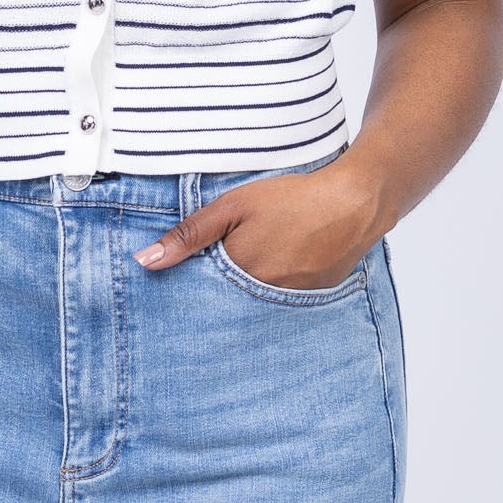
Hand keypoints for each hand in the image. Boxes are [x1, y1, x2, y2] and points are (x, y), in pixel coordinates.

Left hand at [135, 156, 385, 289]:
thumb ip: (189, 234)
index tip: (186, 281)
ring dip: (249, 291)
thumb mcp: (233, 206)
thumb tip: (145, 262)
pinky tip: (282, 264)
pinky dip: (276, 288)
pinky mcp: (314, 299)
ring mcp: (292, 301)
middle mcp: (263, 297)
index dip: (193, 286)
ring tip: (259, 260)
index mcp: (239, 274)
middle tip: (226, 269)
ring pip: (256, 303)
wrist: (357, 201)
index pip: (201, 295)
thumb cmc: (292, 198)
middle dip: (219, 293)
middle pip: (228, 304)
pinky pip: (284, 301)